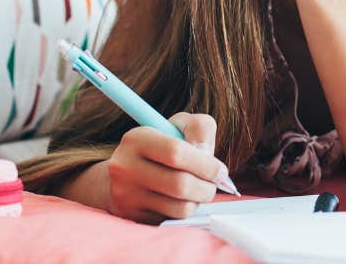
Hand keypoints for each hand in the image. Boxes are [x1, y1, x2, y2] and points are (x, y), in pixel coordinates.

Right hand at [103, 112, 229, 223]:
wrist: (124, 174)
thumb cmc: (162, 147)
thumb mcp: (179, 126)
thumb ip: (200, 129)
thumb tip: (206, 153)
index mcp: (137, 138)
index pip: (176, 152)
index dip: (206, 164)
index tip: (220, 170)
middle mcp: (125, 166)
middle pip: (180, 184)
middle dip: (207, 187)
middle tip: (214, 184)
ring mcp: (126, 194)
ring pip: (179, 206)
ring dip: (199, 200)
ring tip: (199, 191)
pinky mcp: (132, 216)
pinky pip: (171, 219)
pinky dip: (185, 210)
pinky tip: (183, 200)